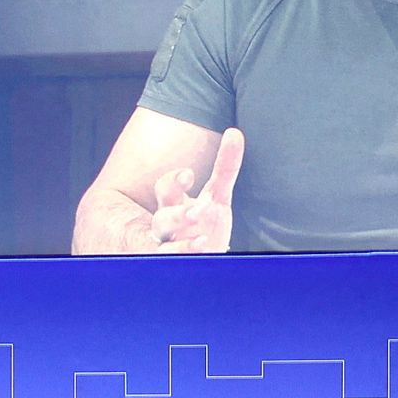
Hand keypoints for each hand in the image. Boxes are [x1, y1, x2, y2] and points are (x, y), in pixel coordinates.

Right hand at [131, 128, 244, 253]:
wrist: (203, 257)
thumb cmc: (206, 224)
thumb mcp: (217, 194)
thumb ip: (226, 166)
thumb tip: (234, 132)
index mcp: (175, 204)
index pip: (166, 188)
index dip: (174, 181)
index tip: (188, 177)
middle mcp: (169, 227)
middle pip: (162, 219)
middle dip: (177, 215)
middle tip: (197, 213)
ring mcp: (172, 248)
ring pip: (166, 249)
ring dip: (181, 243)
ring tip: (202, 239)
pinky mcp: (181, 264)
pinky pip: (177, 262)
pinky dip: (186, 258)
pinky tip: (201, 253)